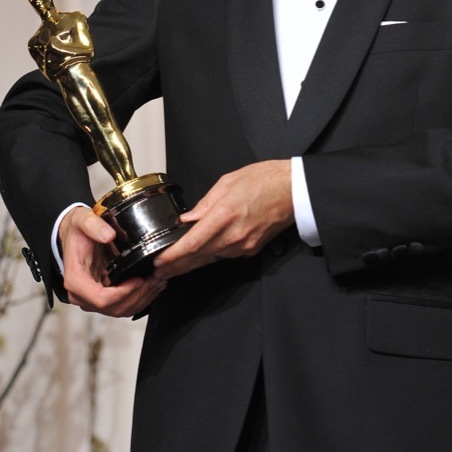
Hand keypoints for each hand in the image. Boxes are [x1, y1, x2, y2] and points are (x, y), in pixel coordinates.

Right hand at [59, 205, 166, 316]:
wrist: (73, 235)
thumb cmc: (77, 231)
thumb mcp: (82, 220)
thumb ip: (93, 226)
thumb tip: (109, 235)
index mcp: (76, 280)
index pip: (101, 299)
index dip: (124, 293)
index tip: (140, 279)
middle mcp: (82, 295)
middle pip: (114, 308)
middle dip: (138, 295)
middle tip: (156, 279)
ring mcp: (92, 299)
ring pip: (120, 310)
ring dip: (142, 299)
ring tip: (158, 282)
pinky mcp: (102, 298)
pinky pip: (123, 306)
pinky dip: (139, 299)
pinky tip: (152, 286)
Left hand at [153, 160, 292, 279]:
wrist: (293, 190)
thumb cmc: (265, 180)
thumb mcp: (228, 182)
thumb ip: (205, 203)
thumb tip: (188, 219)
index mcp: (225, 214)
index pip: (192, 243)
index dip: (173, 256)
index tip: (159, 260)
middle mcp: (234, 234)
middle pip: (198, 257)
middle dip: (176, 266)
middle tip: (158, 271)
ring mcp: (243, 245)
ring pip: (210, 259)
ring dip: (190, 264)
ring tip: (173, 267)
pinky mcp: (251, 249)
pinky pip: (224, 255)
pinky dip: (209, 257)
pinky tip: (198, 257)